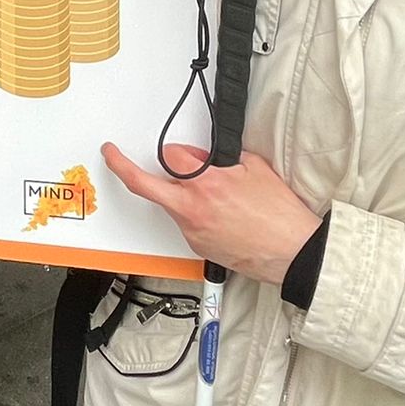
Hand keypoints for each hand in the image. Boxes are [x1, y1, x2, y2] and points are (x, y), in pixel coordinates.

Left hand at [100, 142, 321, 285]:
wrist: (293, 253)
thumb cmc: (280, 214)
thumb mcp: (255, 168)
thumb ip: (224, 159)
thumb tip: (208, 157)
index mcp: (206, 183)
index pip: (172, 156)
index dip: (182, 152)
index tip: (187, 154)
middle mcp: (192, 208)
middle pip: (143, 184)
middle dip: (121, 167)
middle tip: (111, 155)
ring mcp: (191, 230)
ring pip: (171, 203)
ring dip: (182, 194)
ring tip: (220, 199)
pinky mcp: (196, 246)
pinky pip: (187, 222)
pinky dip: (196, 214)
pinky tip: (223, 217)